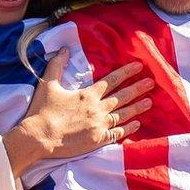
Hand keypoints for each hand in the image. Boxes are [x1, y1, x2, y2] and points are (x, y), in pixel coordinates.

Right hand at [2, 48, 152, 174]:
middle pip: (122, 96)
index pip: (111, 81)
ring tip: (149, 102)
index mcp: (87, 94)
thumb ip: (57, 65)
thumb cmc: (42, 110)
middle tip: (151, 83)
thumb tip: (65, 49)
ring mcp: (99, 125)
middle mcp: (97, 108)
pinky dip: (129, 128)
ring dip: (137, 107)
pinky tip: (137, 124)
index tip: (139, 67)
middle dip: (137, 88)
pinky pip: (118, 133)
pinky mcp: (98, 140)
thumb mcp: (47, 83)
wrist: (39, 137)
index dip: (126, 72)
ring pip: (123, 114)